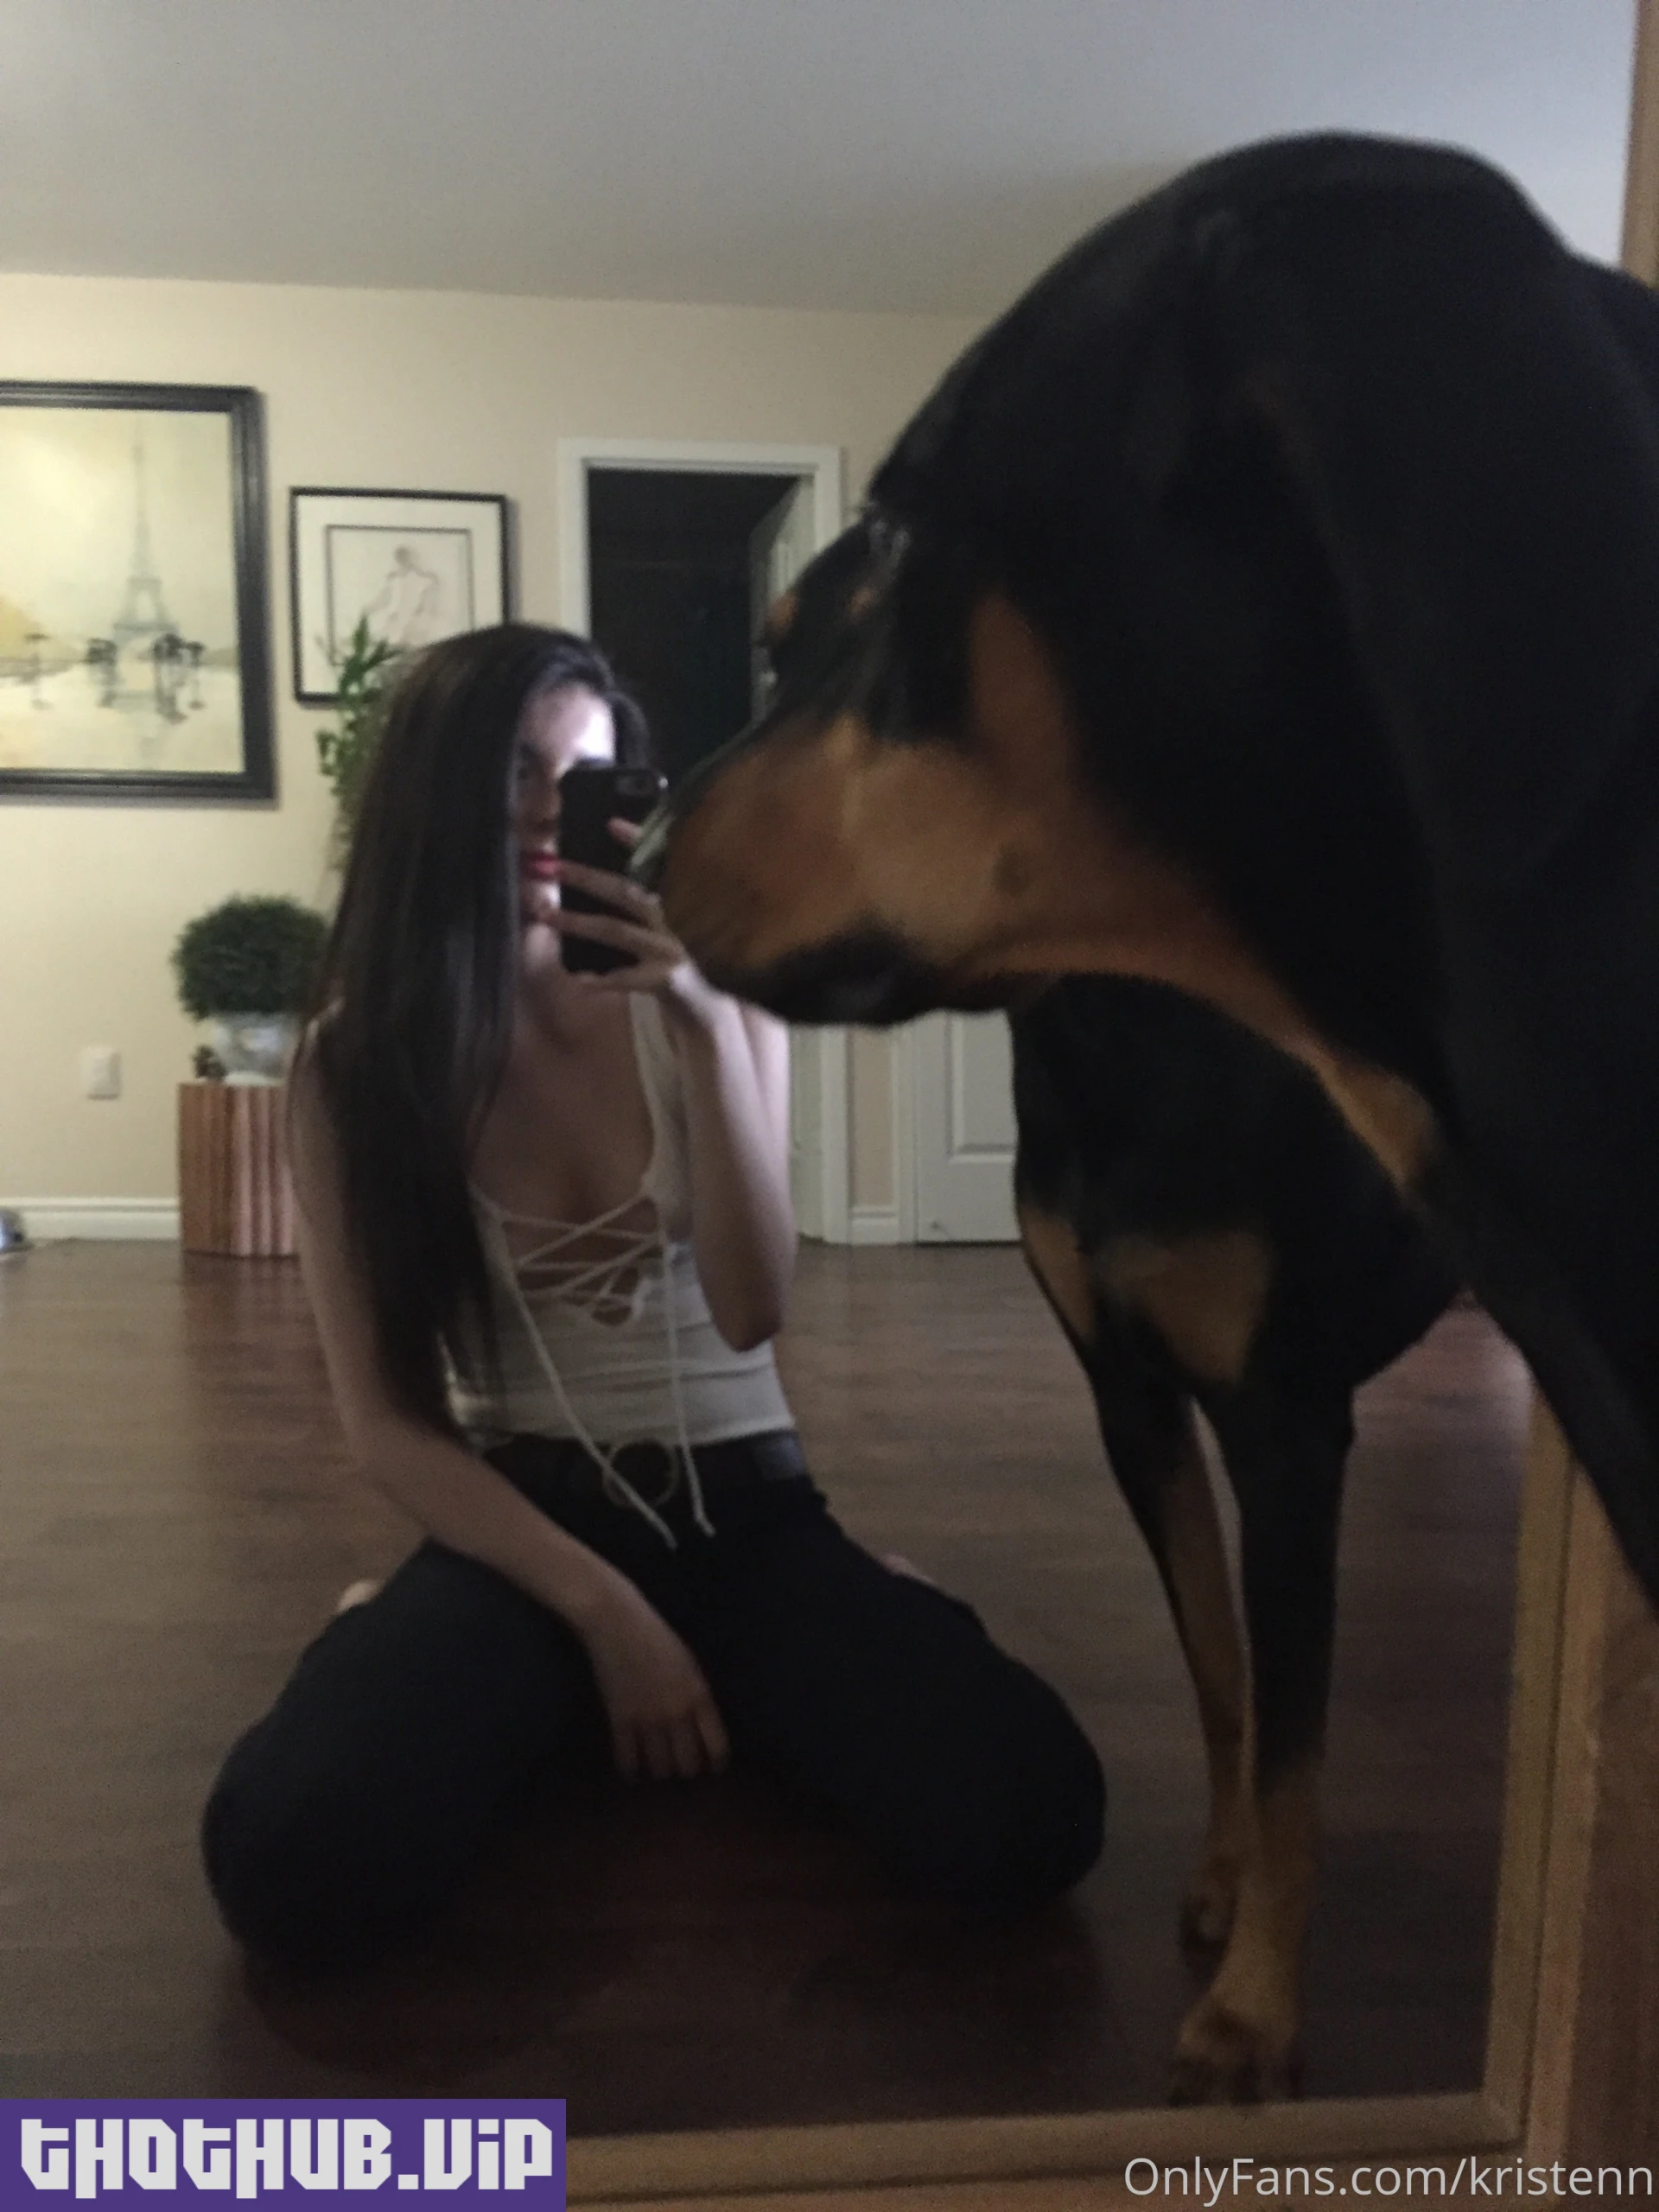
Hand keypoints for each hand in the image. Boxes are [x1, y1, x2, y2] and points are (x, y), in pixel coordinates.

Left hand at [537, 818, 727, 1028]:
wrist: (710, 1004)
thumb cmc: (684, 959)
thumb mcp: (672, 923)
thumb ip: (650, 896)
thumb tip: (610, 859)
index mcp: (677, 900)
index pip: (659, 861)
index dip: (637, 840)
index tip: (610, 825)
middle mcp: (676, 918)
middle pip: (627, 893)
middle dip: (588, 879)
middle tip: (555, 867)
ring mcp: (670, 949)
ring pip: (618, 931)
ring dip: (579, 923)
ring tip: (547, 915)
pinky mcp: (667, 979)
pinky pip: (628, 978)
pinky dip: (603, 980)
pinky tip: (579, 980)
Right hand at [577, 1572, 730, 1780]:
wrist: (618, 1622)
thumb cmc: (657, 1636)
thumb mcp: (689, 1663)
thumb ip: (697, 1694)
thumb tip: (704, 1725)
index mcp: (699, 1695)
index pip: (717, 1745)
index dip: (717, 1763)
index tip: (714, 1769)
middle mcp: (676, 1712)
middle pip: (688, 1764)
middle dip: (687, 1770)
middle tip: (683, 1769)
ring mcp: (647, 1718)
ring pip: (659, 1767)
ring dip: (660, 1771)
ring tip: (659, 1769)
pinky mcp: (620, 1719)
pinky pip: (627, 1759)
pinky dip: (631, 1771)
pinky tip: (632, 1773)